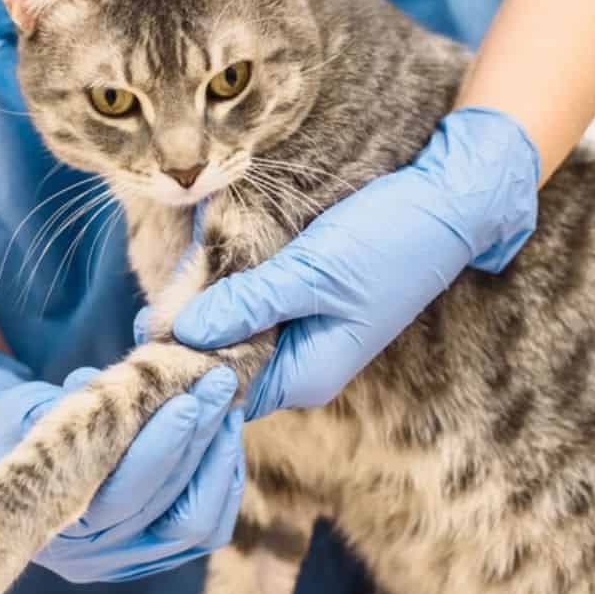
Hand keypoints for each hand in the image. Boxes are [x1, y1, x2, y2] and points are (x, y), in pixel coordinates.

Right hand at [0, 343, 243, 582]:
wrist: (12, 463)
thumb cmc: (20, 429)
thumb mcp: (27, 413)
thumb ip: (65, 406)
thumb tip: (98, 382)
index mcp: (54, 524)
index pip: (121, 496)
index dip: (160, 450)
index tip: (186, 402)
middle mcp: (93, 558)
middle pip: (167, 508)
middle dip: (199, 440)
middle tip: (219, 384)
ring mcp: (127, 563)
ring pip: (196, 525)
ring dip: (217, 462)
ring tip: (226, 408)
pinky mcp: (155, 557)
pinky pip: (206, 530)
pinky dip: (222, 484)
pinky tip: (224, 439)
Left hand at [173, 106, 539, 418]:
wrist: (448, 200)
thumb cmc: (389, 240)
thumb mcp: (312, 272)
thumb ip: (249, 302)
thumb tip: (184, 334)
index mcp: (308, 373)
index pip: (227, 392)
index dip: (184, 369)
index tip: (145, 336)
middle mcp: (305, 364)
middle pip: (227, 364)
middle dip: (190, 338)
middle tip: (149, 307)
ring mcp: (307, 333)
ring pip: (237, 332)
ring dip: (208, 308)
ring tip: (177, 281)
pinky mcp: (308, 300)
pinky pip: (256, 305)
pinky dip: (231, 288)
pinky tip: (206, 264)